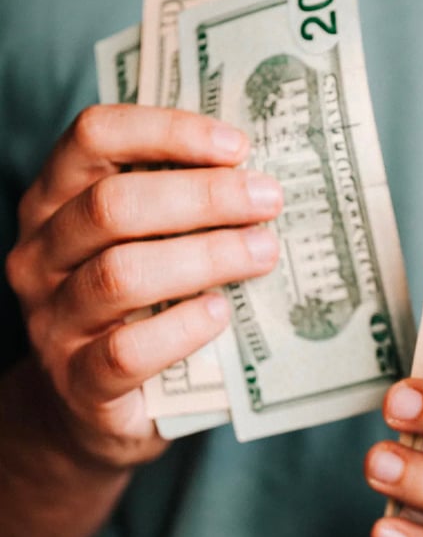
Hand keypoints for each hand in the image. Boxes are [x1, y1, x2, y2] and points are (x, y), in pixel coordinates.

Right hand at [5, 105, 281, 468]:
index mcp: (56, 202)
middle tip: (268, 201)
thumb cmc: (134, 307)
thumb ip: (179, 210)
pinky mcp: (77, 382)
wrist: (89, 405)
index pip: (94, 137)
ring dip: (205, 257)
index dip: (168, 131)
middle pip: (112, 205)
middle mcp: (41, 254)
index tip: (238, 147)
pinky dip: (182, 328)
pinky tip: (220, 313)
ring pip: (121, 275)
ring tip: (263, 252)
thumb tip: (259, 179)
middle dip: (203, 197)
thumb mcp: (144, 245)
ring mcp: (52, 321)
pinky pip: (126, 351)